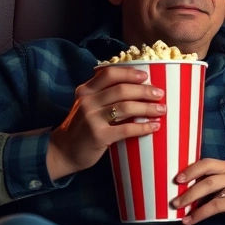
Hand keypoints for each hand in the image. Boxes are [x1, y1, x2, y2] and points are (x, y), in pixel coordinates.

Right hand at [47, 66, 165, 180]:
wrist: (63, 151)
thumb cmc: (81, 127)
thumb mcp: (86, 105)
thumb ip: (103, 94)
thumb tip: (136, 85)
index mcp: (85, 91)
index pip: (109, 74)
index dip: (129, 73)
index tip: (146, 76)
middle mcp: (87, 101)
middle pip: (121, 89)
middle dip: (144, 91)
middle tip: (160, 94)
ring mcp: (92, 119)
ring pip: (126, 107)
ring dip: (147, 108)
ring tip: (161, 110)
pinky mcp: (98, 136)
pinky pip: (126, 129)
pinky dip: (143, 127)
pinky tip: (154, 127)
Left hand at [172, 158, 224, 224]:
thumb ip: (218, 188)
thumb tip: (191, 198)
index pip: (206, 163)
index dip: (190, 169)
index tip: (175, 179)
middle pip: (205, 177)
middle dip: (186, 189)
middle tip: (173, 201)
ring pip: (209, 189)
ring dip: (190, 201)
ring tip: (178, 211)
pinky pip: (216, 206)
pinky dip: (200, 214)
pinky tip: (191, 221)